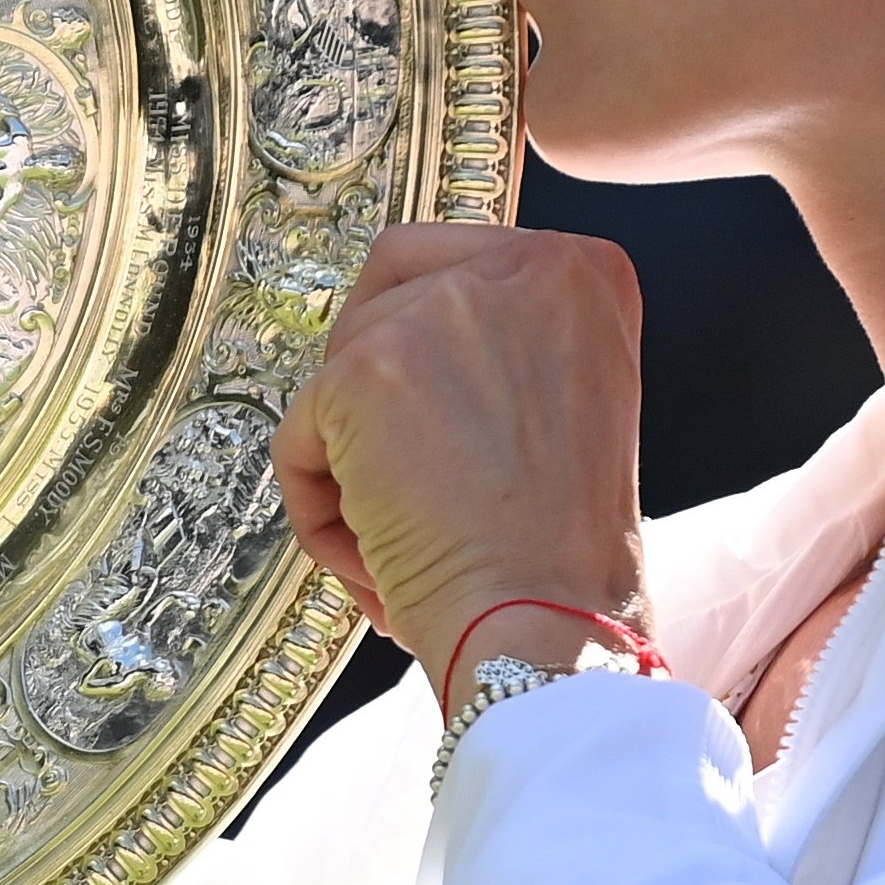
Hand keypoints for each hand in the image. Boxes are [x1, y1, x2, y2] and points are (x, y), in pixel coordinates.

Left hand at [272, 223, 647, 680]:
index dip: (424, 349)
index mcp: (582, 272)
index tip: (433, 422)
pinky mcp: (364, 369)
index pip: (451, 262)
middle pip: (382, 302)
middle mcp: (519, 267)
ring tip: (406, 540)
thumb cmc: (561, 552)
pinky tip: (378, 556)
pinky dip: (321, 507)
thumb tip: (407, 333)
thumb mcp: (570, 401)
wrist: (549, 623)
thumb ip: (506, 341)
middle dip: (377, 403)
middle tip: (412, 486)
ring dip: (353, 464)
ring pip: (339, 373)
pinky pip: (302, 434)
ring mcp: (439, 311)